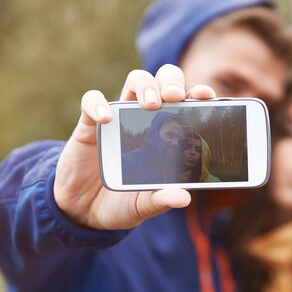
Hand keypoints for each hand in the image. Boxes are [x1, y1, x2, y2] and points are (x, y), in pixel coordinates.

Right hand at [54, 64, 215, 229]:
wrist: (85, 211)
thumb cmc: (123, 202)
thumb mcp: (144, 204)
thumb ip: (161, 200)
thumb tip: (184, 198)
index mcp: (166, 135)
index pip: (186, 104)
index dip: (197, 94)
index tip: (206, 95)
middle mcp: (145, 119)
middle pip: (163, 82)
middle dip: (172, 82)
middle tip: (175, 97)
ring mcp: (118, 118)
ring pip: (135, 80)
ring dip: (145, 85)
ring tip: (150, 103)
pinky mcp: (89, 125)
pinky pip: (92, 101)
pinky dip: (98, 104)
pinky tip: (106, 119)